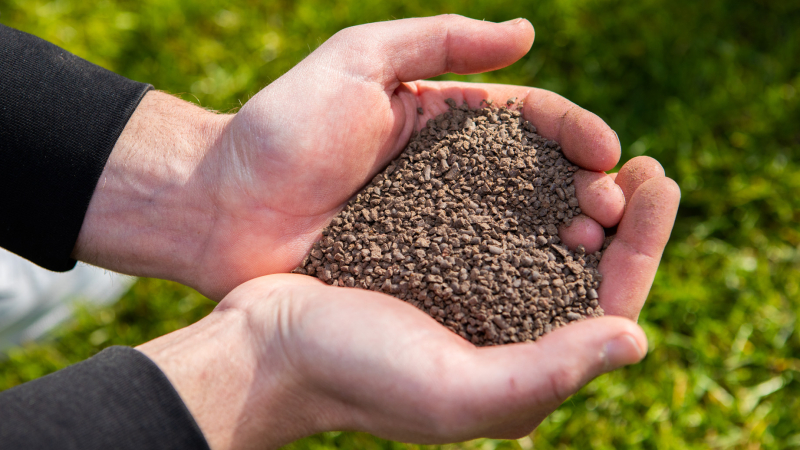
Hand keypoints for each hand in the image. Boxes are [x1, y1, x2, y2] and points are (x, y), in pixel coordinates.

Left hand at [74, 15, 674, 299]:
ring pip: (518, 233)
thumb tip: (528, 35)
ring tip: (599, 249)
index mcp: (442, 122)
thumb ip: (438, 40)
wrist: (217, 207)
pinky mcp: (418, 277)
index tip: (608, 153)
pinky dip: (520, 283)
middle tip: (614, 210)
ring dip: (564, 239)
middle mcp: (450, 178)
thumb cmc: (281, 128)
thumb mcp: (357, 59)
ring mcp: (437, 231)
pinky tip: (553, 293)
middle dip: (584, 190)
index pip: (527, 123)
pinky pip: (479, 279)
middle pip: (536, 181)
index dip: (573, 133)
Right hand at [138, 205, 672, 448]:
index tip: (659, 184)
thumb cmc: (357, 373)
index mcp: (522, 370)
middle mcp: (504, 334)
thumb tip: (636, 339)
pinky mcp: (434, 262)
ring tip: (598, 155)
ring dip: (574, 197)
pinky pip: (494, 222)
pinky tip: (531, 159)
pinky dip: (520, 191)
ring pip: (543, 242)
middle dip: (622, 220)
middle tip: (642, 165)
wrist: (270, 345)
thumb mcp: (456, 387)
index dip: (644, 246)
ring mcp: (469, 296)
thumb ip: (547, 372)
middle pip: (585, 273)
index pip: (610, 308)